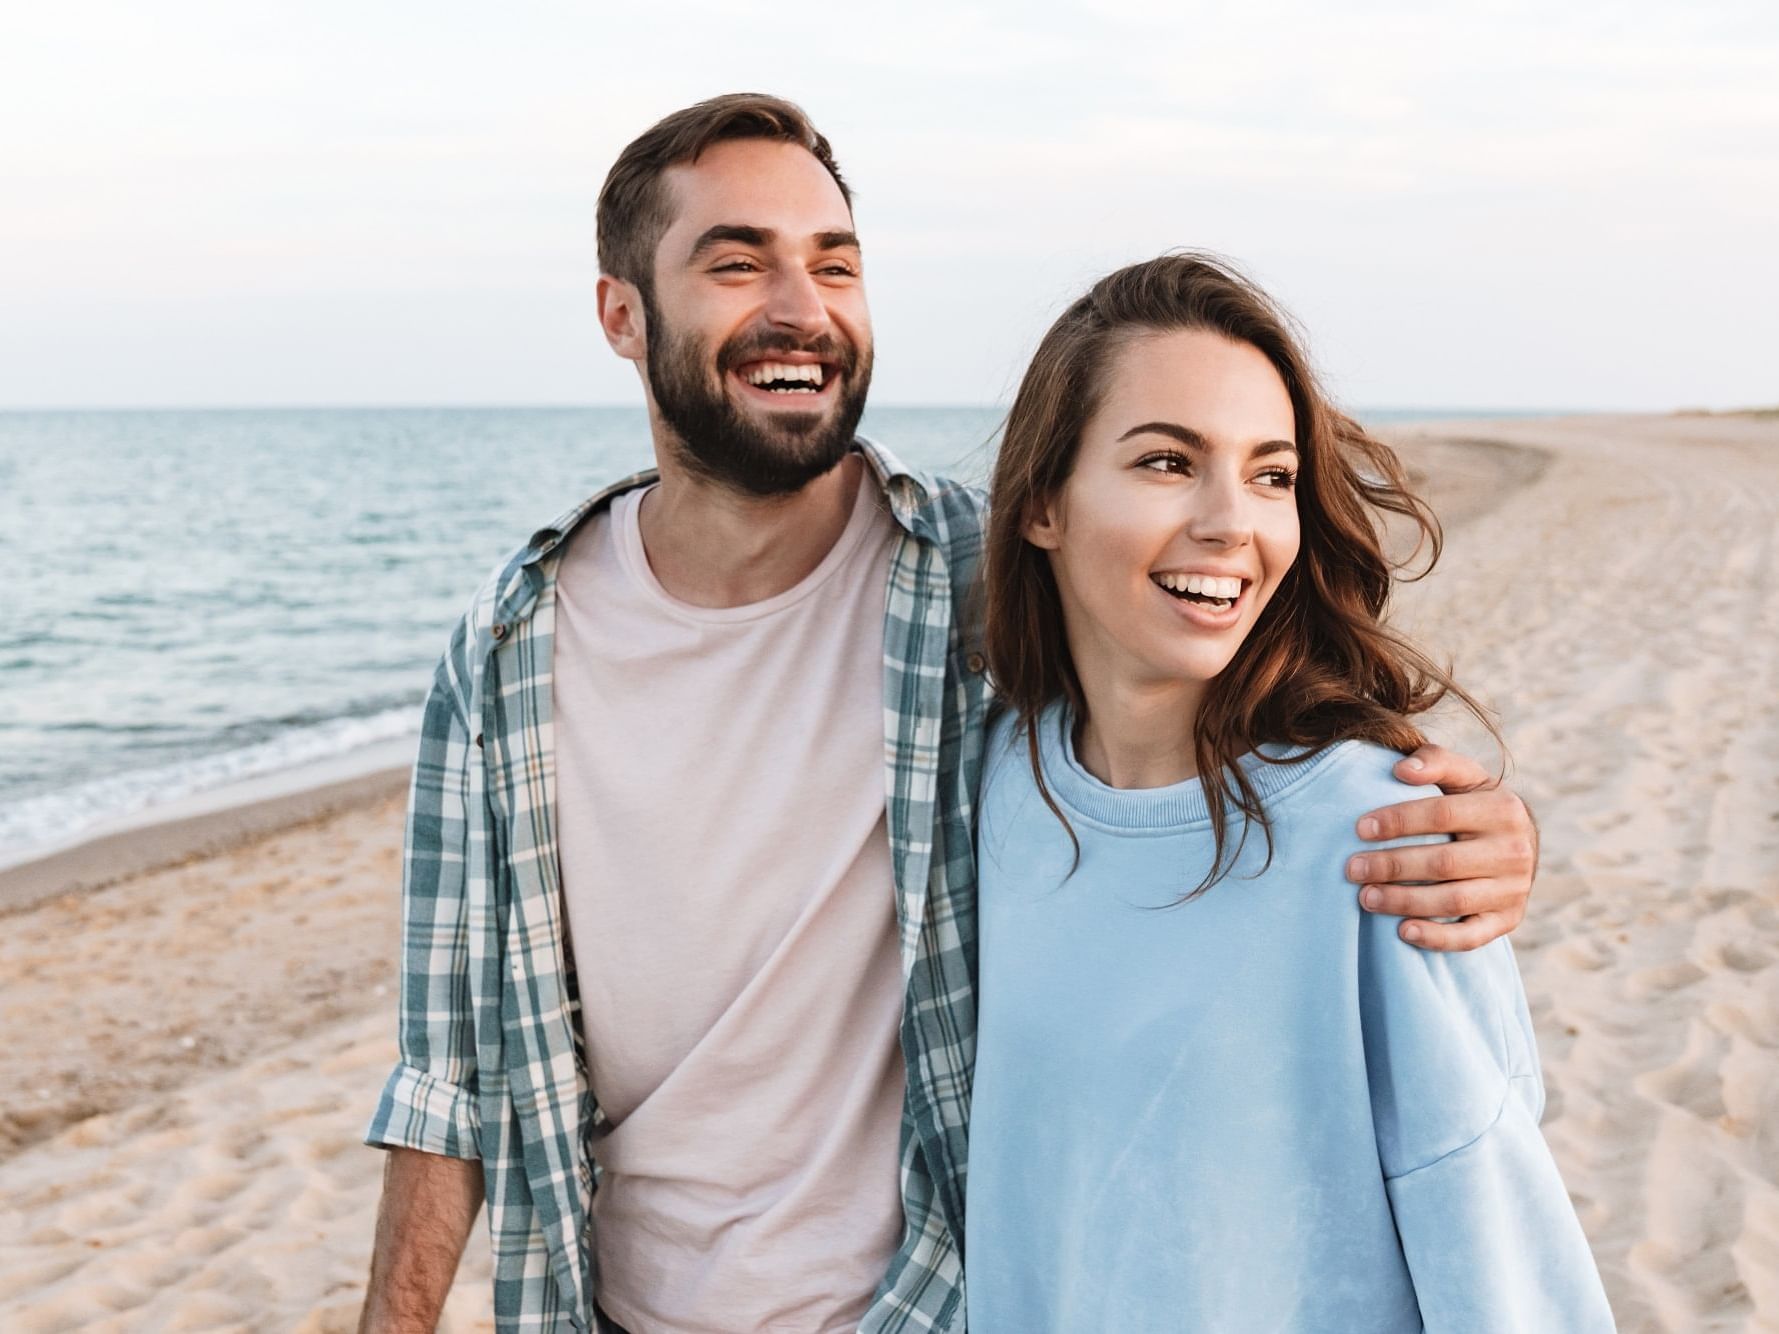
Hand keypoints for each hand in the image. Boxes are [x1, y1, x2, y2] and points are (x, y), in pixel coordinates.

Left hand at [1346, 743, 1537, 952]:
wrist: (1517, 843)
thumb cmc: (1474, 804)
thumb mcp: (1464, 776)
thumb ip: (1435, 761)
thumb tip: (1400, 769)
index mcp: (1502, 809)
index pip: (1442, 814)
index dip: (1398, 821)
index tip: (1359, 828)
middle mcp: (1513, 851)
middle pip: (1443, 862)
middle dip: (1392, 866)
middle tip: (1351, 868)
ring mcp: (1512, 890)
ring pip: (1453, 900)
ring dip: (1404, 902)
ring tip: (1365, 898)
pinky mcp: (1507, 920)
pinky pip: (1471, 937)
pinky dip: (1437, 938)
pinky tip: (1402, 931)